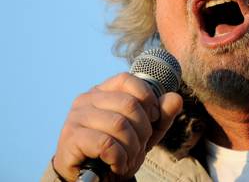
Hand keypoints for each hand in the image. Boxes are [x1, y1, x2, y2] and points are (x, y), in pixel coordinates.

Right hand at [52, 72, 182, 180]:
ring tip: (129, 158)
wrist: (93, 179)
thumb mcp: (146, 131)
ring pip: (119, 124)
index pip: (128, 79)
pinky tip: (117, 165)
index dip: (147, 98)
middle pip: (129, 104)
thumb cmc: (119, 149)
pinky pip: (106, 144)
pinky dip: (119, 158)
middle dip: (143, 130)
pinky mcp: (70, 139)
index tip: (153, 117)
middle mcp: (86, 99)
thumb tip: (176, 98)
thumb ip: (162, 115)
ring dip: (132, 147)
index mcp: (103, 91)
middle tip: (140, 146)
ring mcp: (76, 118)